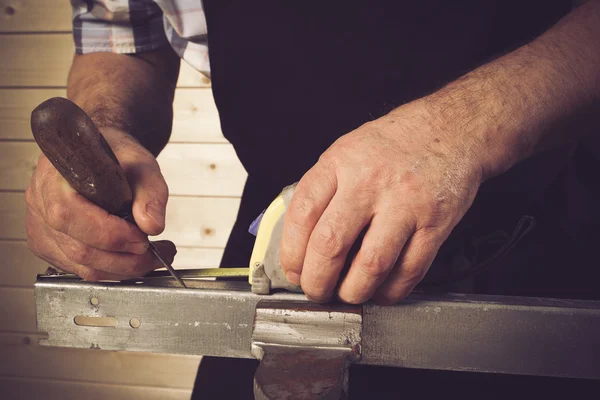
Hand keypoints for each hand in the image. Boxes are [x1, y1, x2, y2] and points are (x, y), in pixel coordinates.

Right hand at [25, 128, 174, 280]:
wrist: (98, 155)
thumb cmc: (115, 155)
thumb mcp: (142, 164)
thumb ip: (150, 192)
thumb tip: (152, 225)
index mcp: (55, 178)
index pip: (72, 217)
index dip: (111, 235)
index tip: (143, 238)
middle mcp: (40, 204)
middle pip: (79, 250)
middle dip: (125, 259)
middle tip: (156, 254)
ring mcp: (40, 228)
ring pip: (80, 265)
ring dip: (121, 269)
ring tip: (151, 258)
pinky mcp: (48, 244)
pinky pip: (77, 269)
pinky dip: (108, 269)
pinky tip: (130, 258)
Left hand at [280, 102, 483, 303]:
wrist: (450, 129)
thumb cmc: (394, 144)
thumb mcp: (346, 151)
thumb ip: (323, 189)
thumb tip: (300, 241)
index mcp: (340, 163)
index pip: (302, 214)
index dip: (291, 252)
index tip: (293, 269)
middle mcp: (370, 182)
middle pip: (330, 245)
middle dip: (317, 281)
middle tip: (316, 290)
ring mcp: (405, 204)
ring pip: (370, 266)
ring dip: (353, 292)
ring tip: (348, 294)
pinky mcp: (435, 223)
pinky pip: (409, 271)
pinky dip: (390, 291)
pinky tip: (381, 290)